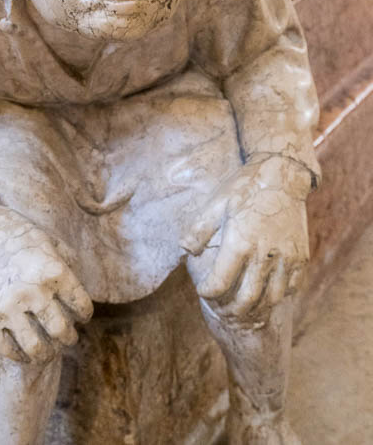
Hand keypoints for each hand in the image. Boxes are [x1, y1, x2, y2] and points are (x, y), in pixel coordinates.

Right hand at [0, 198, 92, 362]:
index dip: (84, 314)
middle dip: (68, 338)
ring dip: (46, 353)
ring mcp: (10, 306)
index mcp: (53, 271)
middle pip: (61, 331)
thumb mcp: (47, 240)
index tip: (80, 317)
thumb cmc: (14, 233)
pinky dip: (18, 355)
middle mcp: (34, 291)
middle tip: (67, 337)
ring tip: (47, 350)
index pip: (82, 306)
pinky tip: (23, 351)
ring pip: (35, 347)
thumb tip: (78, 280)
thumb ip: (65, 260)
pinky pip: (7, 348)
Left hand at [181, 156, 310, 318]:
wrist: (282, 174)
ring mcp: (286, 258)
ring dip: (256, 309)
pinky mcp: (301, 257)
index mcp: (240, 242)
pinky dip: (277, 296)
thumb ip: (198, 229)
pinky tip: (265, 291)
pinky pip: (291, 288)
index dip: (208, 293)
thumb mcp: (216, 202)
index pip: (220, 284)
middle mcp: (265, 254)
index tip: (203, 291)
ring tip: (243, 307)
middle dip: (231, 311)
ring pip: (272, 299)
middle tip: (222, 309)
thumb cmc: (245, 186)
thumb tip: (184, 249)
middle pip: (247, 300)